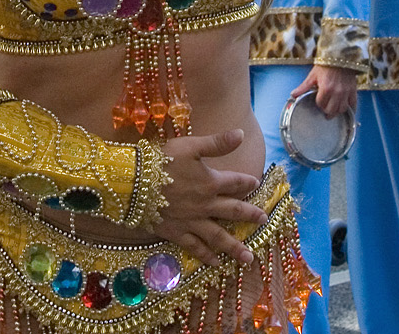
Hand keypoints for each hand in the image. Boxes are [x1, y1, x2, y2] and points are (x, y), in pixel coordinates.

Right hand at [156, 128, 265, 264]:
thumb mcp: (191, 146)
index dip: (247, 182)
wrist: (134, 184)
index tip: (256, 183)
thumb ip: (218, 143)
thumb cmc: (162, 161)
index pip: (235, 182)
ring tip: (248, 257)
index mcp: (211, 182)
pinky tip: (216, 263)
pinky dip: (206, 256)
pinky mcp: (177, 232)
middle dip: (250, 215)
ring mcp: (192, 221)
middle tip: (264, 220)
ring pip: (218, 236)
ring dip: (235, 247)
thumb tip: (241, 134)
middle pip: (233, 211)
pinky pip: (195, 247)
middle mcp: (205, 204)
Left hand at [294, 64, 357, 119]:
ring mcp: (346, 92)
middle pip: (331, 110)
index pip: (321, 104)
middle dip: (327, 111)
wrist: (340, 56)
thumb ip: (303, 87)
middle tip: (325, 109)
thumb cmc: (326, 65)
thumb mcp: (313, 75)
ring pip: (342, 109)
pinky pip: (353, 104)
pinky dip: (350, 109)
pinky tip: (347, 110)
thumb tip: (293, 95)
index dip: (319, 103)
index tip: (319, 100)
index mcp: (326, 89)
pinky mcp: (353, 90)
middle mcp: (337, 92)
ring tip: (334, 110)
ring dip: (337, 112)